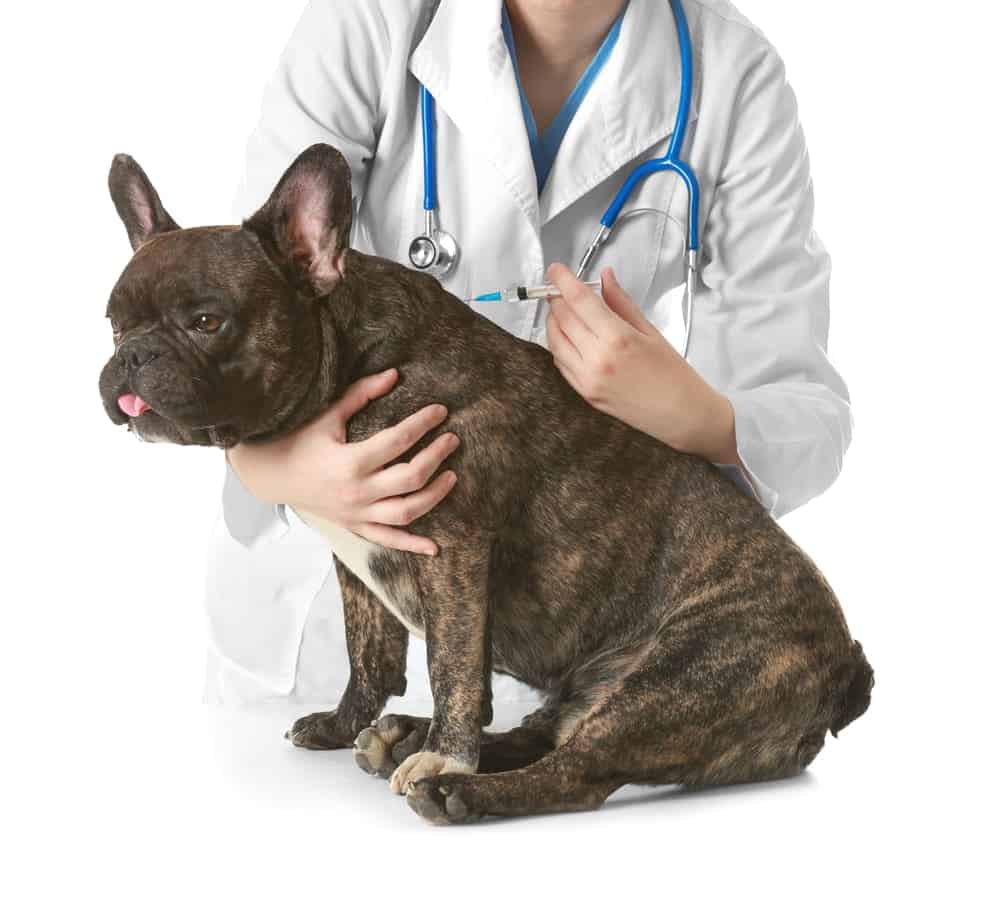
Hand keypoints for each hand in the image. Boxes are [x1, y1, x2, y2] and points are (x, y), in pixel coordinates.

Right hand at [226, 368, 457, 554]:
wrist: (270, 475)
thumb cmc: (298, 440)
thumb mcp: (327, 415)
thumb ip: (361, 394)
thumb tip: (394, 374)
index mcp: (351, 462)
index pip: (400, 441)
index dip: (424, 424)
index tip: (441, 412)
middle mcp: (357, 492)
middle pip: (411, 477)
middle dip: (437, 457)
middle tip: (452, 440)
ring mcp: (357, 513)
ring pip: (407, 511)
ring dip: (435, 496)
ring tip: (452, 477)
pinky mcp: (355, 526)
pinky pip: (388, 540)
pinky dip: (412, 545)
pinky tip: (434, 548)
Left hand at [544, 263, 737, 464]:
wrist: (681, 416)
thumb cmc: (673, 375)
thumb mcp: (650, 331)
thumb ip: (621, 303)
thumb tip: (605, 278)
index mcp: (618, 339)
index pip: (579, 301)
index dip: (563, 280)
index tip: (556, 269)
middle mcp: (598, 359)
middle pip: (562, 318)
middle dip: (557, 298)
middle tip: (560, 288)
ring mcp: (587, 379)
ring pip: (554, 340)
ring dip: (554, 321)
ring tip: (564, 311)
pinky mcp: (584, 393)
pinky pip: (560, 362)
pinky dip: (559, 344)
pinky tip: (569, 337)